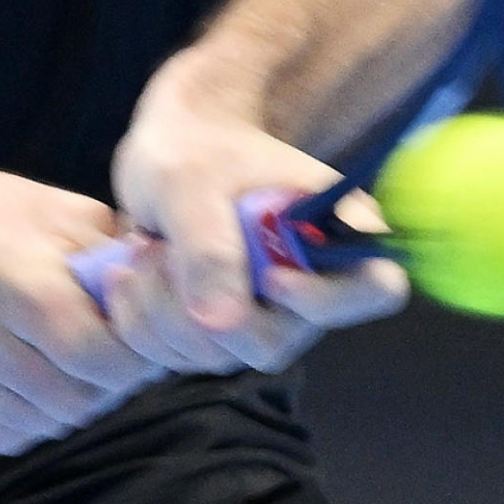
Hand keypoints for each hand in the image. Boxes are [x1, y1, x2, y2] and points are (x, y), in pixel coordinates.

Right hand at [0, 160, 163, 454]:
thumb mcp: (32, 205)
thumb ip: (101, 246)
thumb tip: (169, 283)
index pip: (91, 347)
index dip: (127, 353)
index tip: (134, 338)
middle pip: (71, 395)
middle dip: (103, 381)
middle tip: (106, 356)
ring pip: (39, 423)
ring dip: (66, 400)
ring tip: (62, 362)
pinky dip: (25, 417)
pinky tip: (20, 376)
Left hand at [103, 49, 409, 374]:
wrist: (163, 152)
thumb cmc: (194, 146)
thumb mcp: (192, 179)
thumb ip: (210, 245)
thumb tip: (221, 324)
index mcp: (334, 234)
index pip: (375, 289)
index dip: (329, 300)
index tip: (269, 277)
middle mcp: (305, 286)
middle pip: (273, 343)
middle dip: (204, 308)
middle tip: (160, 253)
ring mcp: (260, 315)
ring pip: (219, 357)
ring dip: (162, 312)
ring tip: (141, 252)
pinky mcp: (214, 332)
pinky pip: (178, 358)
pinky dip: (142, 323)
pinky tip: (127, 273)